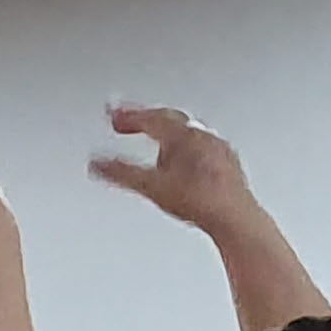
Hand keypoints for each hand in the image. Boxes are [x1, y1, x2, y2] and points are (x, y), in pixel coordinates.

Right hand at [85, 105, 256, 232]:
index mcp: (182, 136)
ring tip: (154, 140)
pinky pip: (202, 145)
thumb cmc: (200, 200)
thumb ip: (121, 173)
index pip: (149, 117)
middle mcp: (201, 136)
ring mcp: (217, 147)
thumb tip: (96, 163)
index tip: (112, 113)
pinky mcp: (227, 161)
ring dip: (167, 132)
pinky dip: (186, 147)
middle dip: (145, 118)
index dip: (127, 115)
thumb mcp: (151, 187)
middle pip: (169, 118)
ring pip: (187, 131)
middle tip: (127, 121)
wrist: (234, 216)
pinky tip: (184, 160)